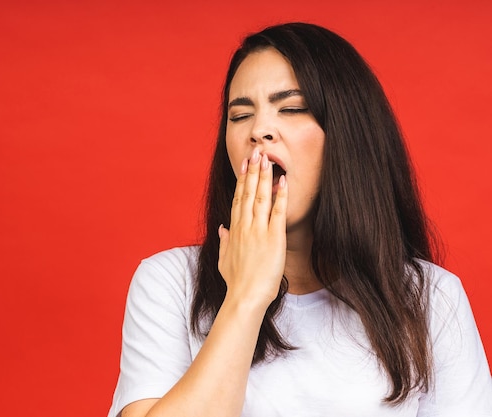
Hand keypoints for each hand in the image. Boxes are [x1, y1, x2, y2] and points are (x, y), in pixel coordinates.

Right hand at [218, 149, 287, 307]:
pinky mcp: (273, 239)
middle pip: (247, 193)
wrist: (245, 298)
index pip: (238, 199)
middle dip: (252, 171)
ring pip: (260, 197)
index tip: (244, 165)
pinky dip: (280, 196)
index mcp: (234, 231)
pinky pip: (277, 212)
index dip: (242, 180)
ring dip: (264, 177)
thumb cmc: (236, 283)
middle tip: (256, 152)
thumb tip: (222, 228)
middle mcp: (244, 227)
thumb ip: (224, 241)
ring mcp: (258, 231)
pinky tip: (283, 181)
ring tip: (266, 159)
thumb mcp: (224, 260)